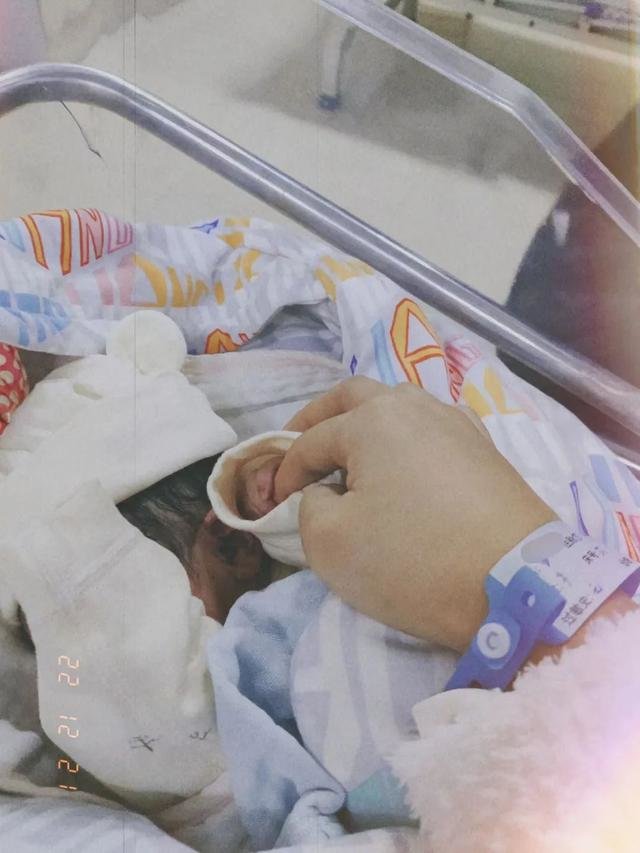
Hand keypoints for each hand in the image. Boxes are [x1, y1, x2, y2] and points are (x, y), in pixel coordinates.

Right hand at [274, 378, 555, 651]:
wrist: (517, 585)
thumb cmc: (414, 560)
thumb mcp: (331, 544)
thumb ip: (309, 508)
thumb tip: (324, 492)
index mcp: (373, 420)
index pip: (312, 440)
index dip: (285, 470)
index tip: (274, 502)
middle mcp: (416, 407)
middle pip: (354, 397)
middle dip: (320, 418)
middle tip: (299, 445)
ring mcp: (457, 424)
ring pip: (399, 406)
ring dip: (365, 424)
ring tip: (351, 458)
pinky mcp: (485, 450)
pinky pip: (432, 430)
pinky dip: (406, 440)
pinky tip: (405, 466)